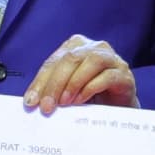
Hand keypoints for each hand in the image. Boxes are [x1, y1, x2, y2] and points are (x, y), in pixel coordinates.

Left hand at [21, 35, 135, 111]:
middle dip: (55, 84)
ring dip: (73, 83)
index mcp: (76, 46)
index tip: (30, 101)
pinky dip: (91, 88)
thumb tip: (32, 101)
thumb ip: (53, 90)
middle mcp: (95, 47)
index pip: (54, 61)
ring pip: (90, 62)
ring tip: (64, 103)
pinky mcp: (123, 74)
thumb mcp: (68, 90)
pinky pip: (107, 76)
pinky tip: (81, 100)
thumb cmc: (92, 96)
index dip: (40, 81)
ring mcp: (112, 59)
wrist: (119, 108)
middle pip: (70, 59)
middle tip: (47, 106)